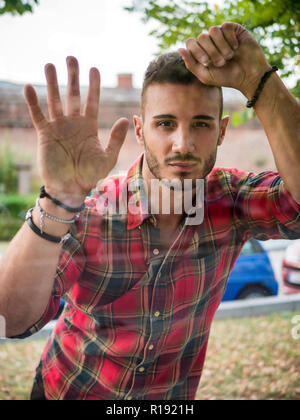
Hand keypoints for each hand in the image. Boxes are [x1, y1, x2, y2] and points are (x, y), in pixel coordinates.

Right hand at [24, 56, 128, 204]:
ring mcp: (59, 128)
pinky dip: (33, 102)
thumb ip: (116, 139)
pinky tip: (29, 87)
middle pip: (73, 95)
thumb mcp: (107, 157)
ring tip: (49, 65)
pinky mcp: (45, 135)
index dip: (93, 86)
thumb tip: (125, 118)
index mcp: (89, 127)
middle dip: (72, 76)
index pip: (92, 101)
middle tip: (71, 57)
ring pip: (54, 100)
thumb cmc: (90, 175)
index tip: (94, 69)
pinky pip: (38, 116)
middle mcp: (73, 124)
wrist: (71, 189)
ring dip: (51, 83)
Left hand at [179, 22, 270, 97]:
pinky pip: (225, 26)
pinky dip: (230, 39)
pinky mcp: (234, 29)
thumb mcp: (205, 75)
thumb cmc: (226, 78)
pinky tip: (236, 47)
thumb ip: (191, 64)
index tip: (207, 63)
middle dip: (211, 52)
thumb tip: (179, 49)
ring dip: (221, 47)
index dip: (197, 51)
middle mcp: (210, 41)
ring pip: (213, 30)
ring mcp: (221, 34)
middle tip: (221, 63)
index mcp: (201, 51)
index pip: (190, 42)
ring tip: (229, 56)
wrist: (248, 76)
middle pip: (201, 37)